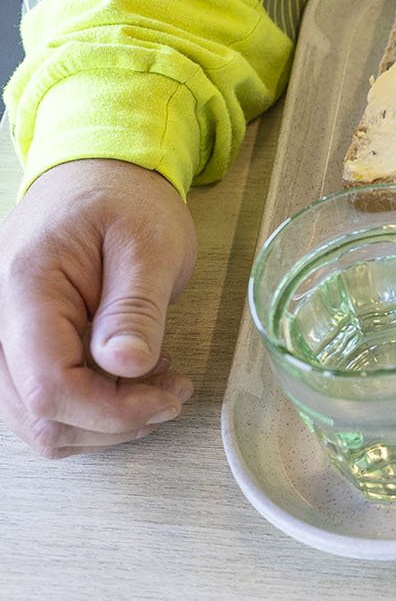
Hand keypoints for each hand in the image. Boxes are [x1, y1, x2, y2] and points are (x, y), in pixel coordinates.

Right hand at [0, 159, 197, 457]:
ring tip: (158, 379)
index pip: (49, 384)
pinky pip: (47, 403)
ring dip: (106, 420)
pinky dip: (94, 407)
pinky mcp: (25, 350)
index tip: (166, 399)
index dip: (110, 410)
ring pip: (41, 421)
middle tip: (173, 390)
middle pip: (41, 415)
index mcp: (27, 289)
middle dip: (114, 420)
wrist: (97, 178)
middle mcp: (2, 322)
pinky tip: (134, 377)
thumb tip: (127, 365)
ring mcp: (8, 340)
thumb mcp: (149, 243)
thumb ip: (136, 307)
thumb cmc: (125, 202)